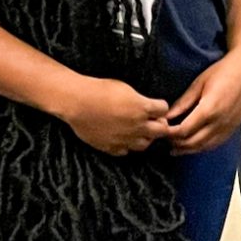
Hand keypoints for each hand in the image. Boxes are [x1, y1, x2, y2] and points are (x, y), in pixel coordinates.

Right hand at [55, 74, 171, 154]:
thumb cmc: (99, 90)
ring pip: (145, 144)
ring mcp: (124, 139)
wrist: (76, 102)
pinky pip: (125, 151)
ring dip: (145, 137)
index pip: (164, 110)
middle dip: (159, 125)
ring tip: (138, 130)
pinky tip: (122, 138)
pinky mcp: (110, 147)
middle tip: (152, 120)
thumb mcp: (125, 89)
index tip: (156, 106)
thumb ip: (140, 101)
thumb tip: (148, 107)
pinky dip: (126, 145)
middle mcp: (137, 126)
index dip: (160, 107)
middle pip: (161, 131)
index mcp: (142, 108)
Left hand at [165, 46, 240, 153]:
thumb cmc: (222, 71)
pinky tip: (193, 144)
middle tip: (164, 139)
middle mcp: (220, 122)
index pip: (184, 131)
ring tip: (175, 147)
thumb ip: (183, 102)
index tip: (160, 129)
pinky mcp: (234, 128)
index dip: (169, 133)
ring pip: (204, 147)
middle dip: (176, 143)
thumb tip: (167, 116)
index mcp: (209, 109)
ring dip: (188, 149)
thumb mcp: (198, 84)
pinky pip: (216, 144)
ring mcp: (229, 127)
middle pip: (193, 143)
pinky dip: (202, 147)